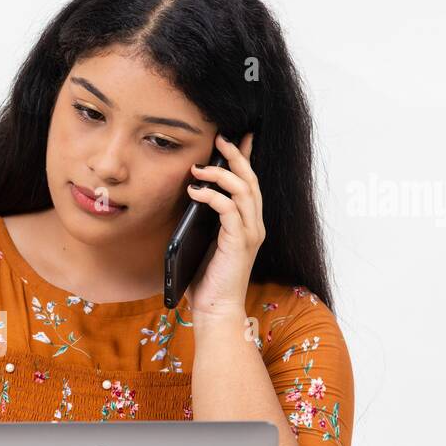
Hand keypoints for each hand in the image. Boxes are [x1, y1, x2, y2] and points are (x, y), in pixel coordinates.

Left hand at [182, 132, 262, 322]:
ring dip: (221, 174)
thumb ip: (205, 220)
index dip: (246, 158)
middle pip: (251, 180)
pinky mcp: (239, 243)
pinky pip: (229, 209)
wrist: (215, 308)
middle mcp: (254, 225)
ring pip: (243, 190)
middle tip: (219, 139)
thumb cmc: (207, 279)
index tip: (237, 137)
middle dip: (235, 156)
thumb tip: (192, 194)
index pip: (251, 183)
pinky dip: (212, 196)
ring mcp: (249, 233)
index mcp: (248, 223)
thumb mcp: (205, 241)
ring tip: (200, 166)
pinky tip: (195, 191)